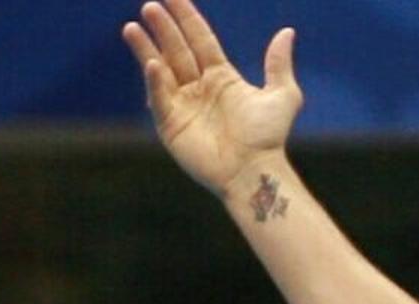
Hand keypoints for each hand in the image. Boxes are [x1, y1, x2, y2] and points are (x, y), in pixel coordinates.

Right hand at [124, 1, 301, 196]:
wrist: (254, 171)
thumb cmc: (269, 138)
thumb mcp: (282, 95)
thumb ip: (278, 64)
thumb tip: (286, 32)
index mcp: (222, 77)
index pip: (199, 39)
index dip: (187, 18)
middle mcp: (199, 88)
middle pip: (177, 50)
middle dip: (163, 28)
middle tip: (150, 5)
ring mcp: (183, 106)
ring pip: (161, 70)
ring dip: (147, 48)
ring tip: (132, 27)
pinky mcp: (172, 126)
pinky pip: (160, 99)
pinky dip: (155, 81)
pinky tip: (152, 63)